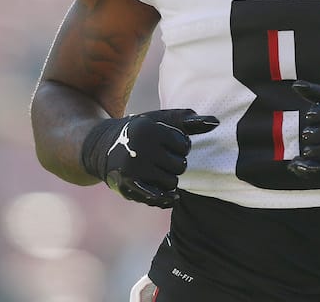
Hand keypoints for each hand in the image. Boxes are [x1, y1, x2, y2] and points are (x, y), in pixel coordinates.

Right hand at [80, 109, 218, 207]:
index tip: (168, 143)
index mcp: (149, 129)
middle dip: (175, 163)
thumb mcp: (160, 120)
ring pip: (171, 182)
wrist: (102, 147)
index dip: (180, 145)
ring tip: (156, 170)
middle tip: (161, 158)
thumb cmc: (140, 132)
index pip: (184, 145)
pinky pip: (158, 197)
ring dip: (168, 179)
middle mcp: (139, 149)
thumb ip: (188, 121)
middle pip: (180, 165)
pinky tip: (171, 196)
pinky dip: (167, 198)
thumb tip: (216, 122)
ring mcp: (133, 169)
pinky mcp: (128, 186)